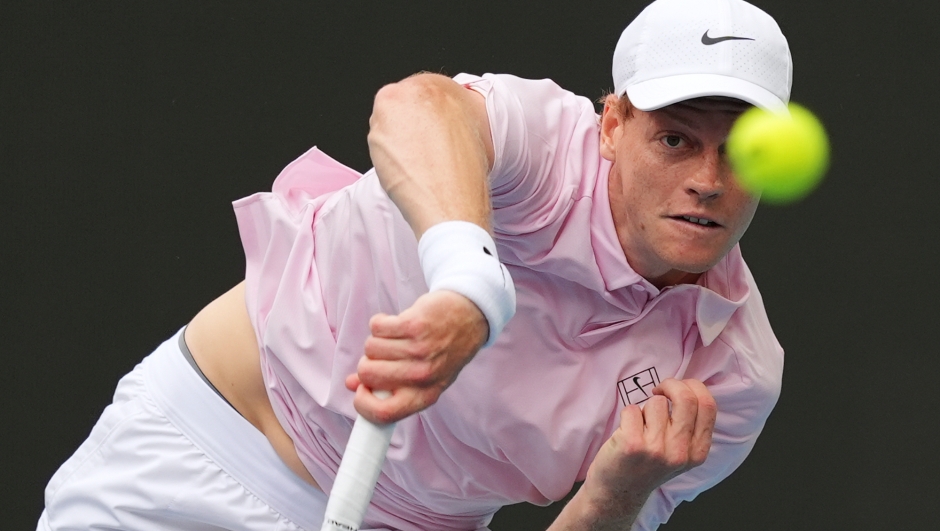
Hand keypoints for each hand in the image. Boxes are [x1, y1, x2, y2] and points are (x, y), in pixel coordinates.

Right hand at [344, 290, 488, 423]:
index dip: (363, 404)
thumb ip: (387, 386)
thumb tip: (350, 385)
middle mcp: (423, 376)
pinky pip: (377, 326)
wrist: (468, 317)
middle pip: (368, 374)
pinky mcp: (414, 324)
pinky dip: (380, 323)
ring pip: (370, 348)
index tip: (361, 390)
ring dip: (376, 341)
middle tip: (381, 357)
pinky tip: (395, 324)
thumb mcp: (422, 377)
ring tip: (394, 339)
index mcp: (425, 396)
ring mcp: (419, 350)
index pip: (384, 413)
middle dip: (366, 364)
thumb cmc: (441, 351)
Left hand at [577, 379, 717, 525]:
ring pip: (656, 402)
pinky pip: (632, 409)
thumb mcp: (681, 455)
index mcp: (697, 452)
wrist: (618, 494)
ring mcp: (656, 449)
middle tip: (658, 391)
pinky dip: (627, 415)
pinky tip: (626, 433)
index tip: (678, 388)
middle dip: (671, 384)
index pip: (708, 405)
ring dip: (645, 409)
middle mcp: (680, 452)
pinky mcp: (632, 444)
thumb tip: (690, 388)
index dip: (693, 387)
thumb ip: (689, 428)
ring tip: (640, 428)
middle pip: (686, 397)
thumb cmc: (647, 467)